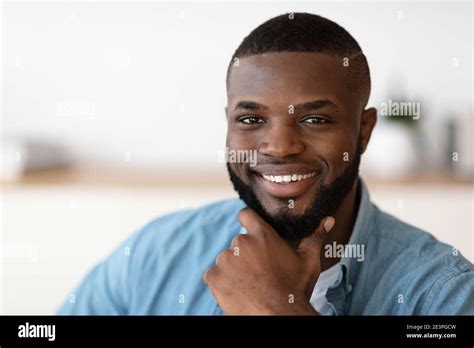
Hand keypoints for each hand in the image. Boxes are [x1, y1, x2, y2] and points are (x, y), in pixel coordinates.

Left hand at [203, 208, 335, 314]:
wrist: (278, 316)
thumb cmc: (295, 289)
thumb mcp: (308, 261)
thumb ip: (315, 237)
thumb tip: (328, 220)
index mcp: (262, 234)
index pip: (246, 215)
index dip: (248, 222)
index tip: (251, 233)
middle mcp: (241, 242)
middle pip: (238, 244)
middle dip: (246, 255)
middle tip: (259, 272)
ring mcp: (225, 259)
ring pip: (226, 260)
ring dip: (233, 269)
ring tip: (250, 284)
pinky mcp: (213, 276)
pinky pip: (214, 274)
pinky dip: (222, 282)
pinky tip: (238, 291)